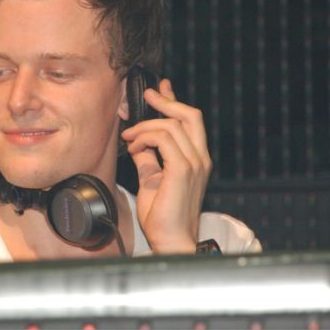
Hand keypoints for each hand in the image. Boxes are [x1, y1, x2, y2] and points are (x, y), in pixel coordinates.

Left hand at [120, 79, 211, 253]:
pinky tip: (134, 145)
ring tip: (129, 137)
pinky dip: (146, 137)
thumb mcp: (151, 179)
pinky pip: (164, 139)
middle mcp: (199, 158)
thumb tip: (137, 142)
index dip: (175, 101)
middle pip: (190, 115)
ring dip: (146, 126)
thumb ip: (147, 158)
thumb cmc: (162, 216)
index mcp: (195, 159)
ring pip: (172, 125)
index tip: (161, 89)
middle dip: (167, 101)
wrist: (171, 240)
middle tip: (147, 95)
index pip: (188, 122)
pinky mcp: (183, 170)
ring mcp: (194, 163)